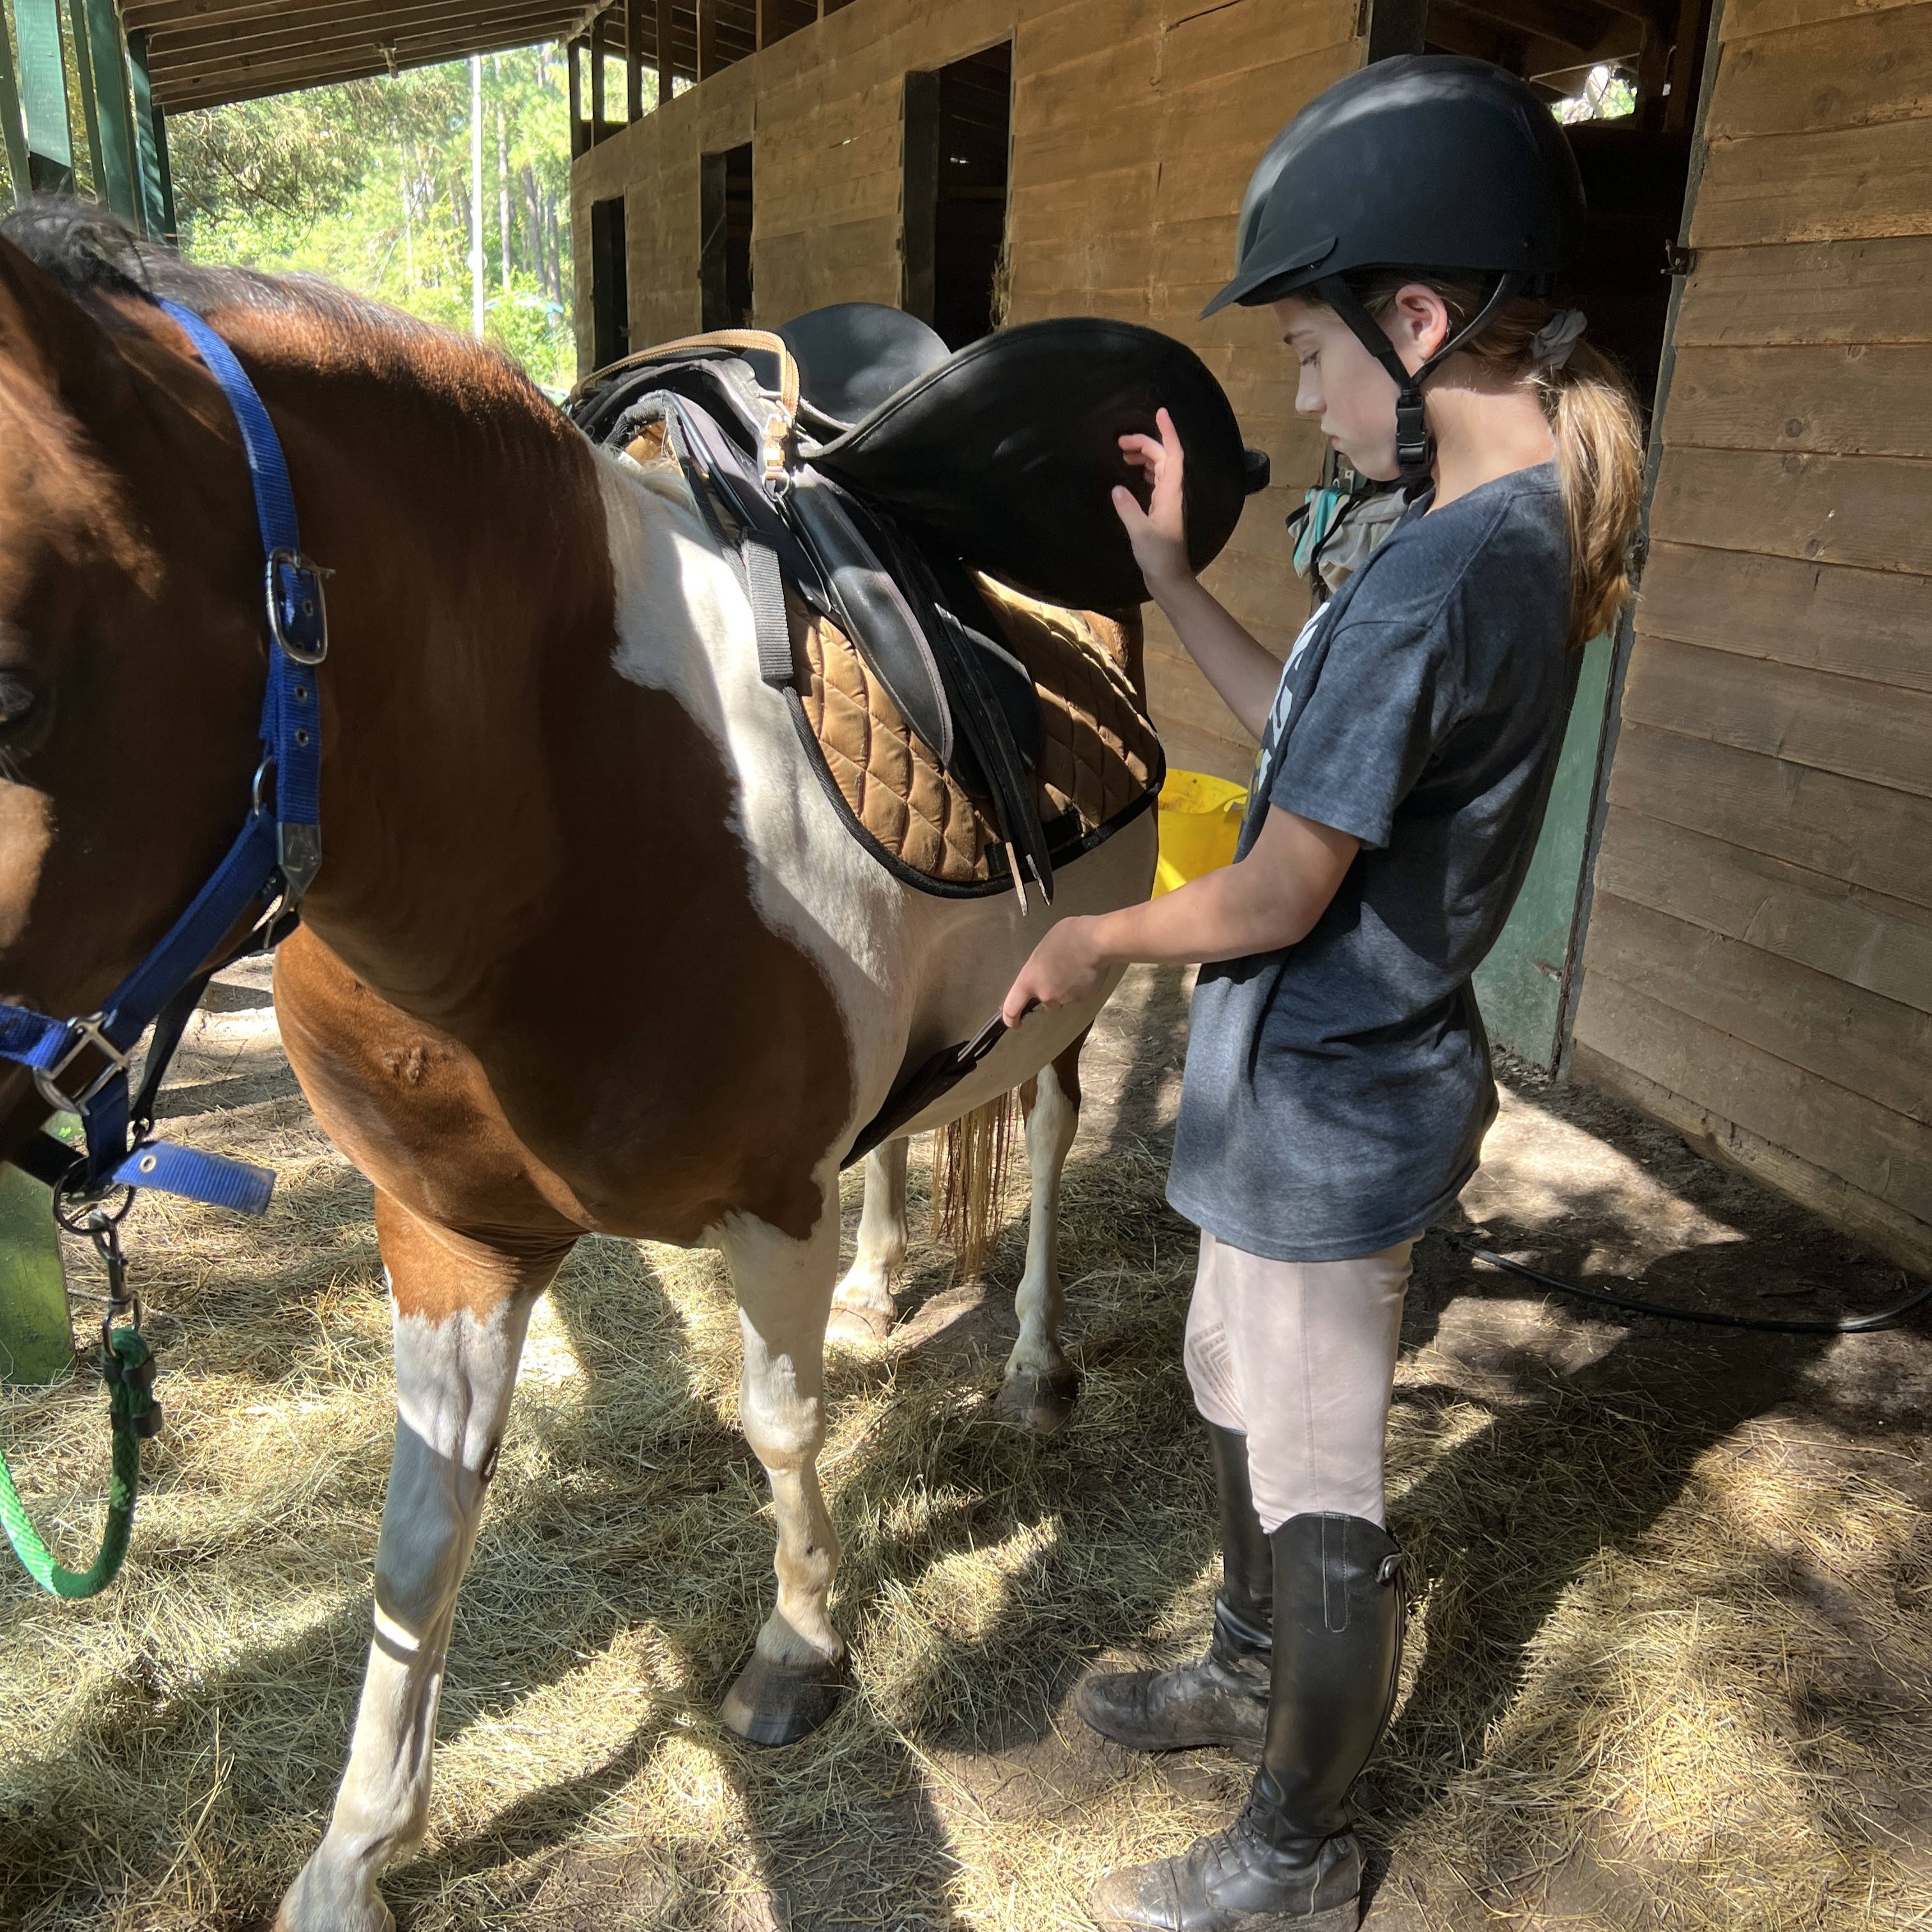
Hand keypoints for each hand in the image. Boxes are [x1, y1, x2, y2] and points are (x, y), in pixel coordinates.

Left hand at [1001, 916, 1107, 1026]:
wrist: (1096, 942)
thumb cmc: (1067, 936)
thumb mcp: (1043, 948)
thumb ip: (1040, 967)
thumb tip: (1046, 970)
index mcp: (1029, 980)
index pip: (1012, 1008)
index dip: (1011, 1018)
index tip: (1014, 1022)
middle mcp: (1046, 995)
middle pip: (1045, 1001)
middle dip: (1051, 991)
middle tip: (1059, 972)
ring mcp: (1066, 999)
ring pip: (1064, 999)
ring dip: (1066, 990)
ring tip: (1075, 969)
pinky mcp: (1085, 999)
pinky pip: (1080, 996)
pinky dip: (1082, 988)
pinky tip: (1087, 971)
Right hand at [1114, 407, 1193, 596]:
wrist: (1171, 579)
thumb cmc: (1159, 557)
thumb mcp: (1139, 532)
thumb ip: (1128, 508)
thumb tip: (1117, 488)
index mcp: (1171, 494)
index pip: (1173, 454)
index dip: (1168, 431)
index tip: (1160, 412)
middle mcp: (1173, 493)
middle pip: (1165, 457)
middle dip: (1146, 443)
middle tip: (1121, 442)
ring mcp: (1169, 501)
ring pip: (1161, 468)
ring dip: (1146, 456)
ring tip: (1125, 454)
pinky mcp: (1163, 510)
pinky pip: (1158, 481)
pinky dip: (1147, 471)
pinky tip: (1135, 473)